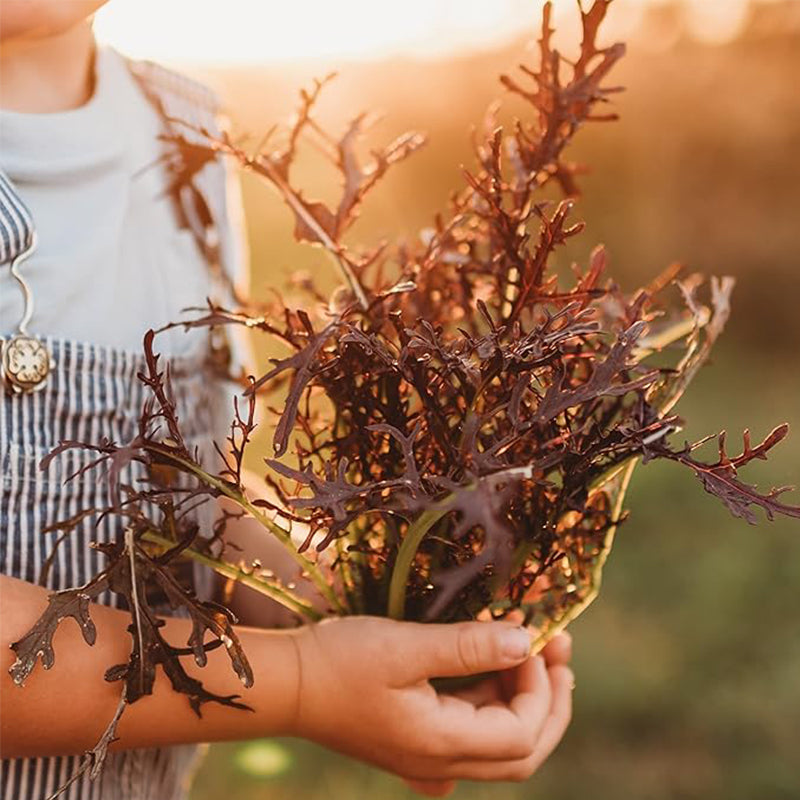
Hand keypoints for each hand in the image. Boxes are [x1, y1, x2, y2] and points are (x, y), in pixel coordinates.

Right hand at [288, 617, 573, 786]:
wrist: (289, 684)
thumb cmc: (339, 661)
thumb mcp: (404, 646)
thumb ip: (467, 647)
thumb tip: (525, 641)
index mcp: (440, 744)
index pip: (521, 734)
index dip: (541, 688)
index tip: (536, 638)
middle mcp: (440, 762)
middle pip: (521, 751)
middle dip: (551, 701)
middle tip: (559, 651)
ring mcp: (429, 757)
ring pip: (499, 742)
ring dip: (524, 696)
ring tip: (534, 647)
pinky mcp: (418, 741)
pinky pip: (473, 731)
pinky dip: (495, 700)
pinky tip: (494, 666)